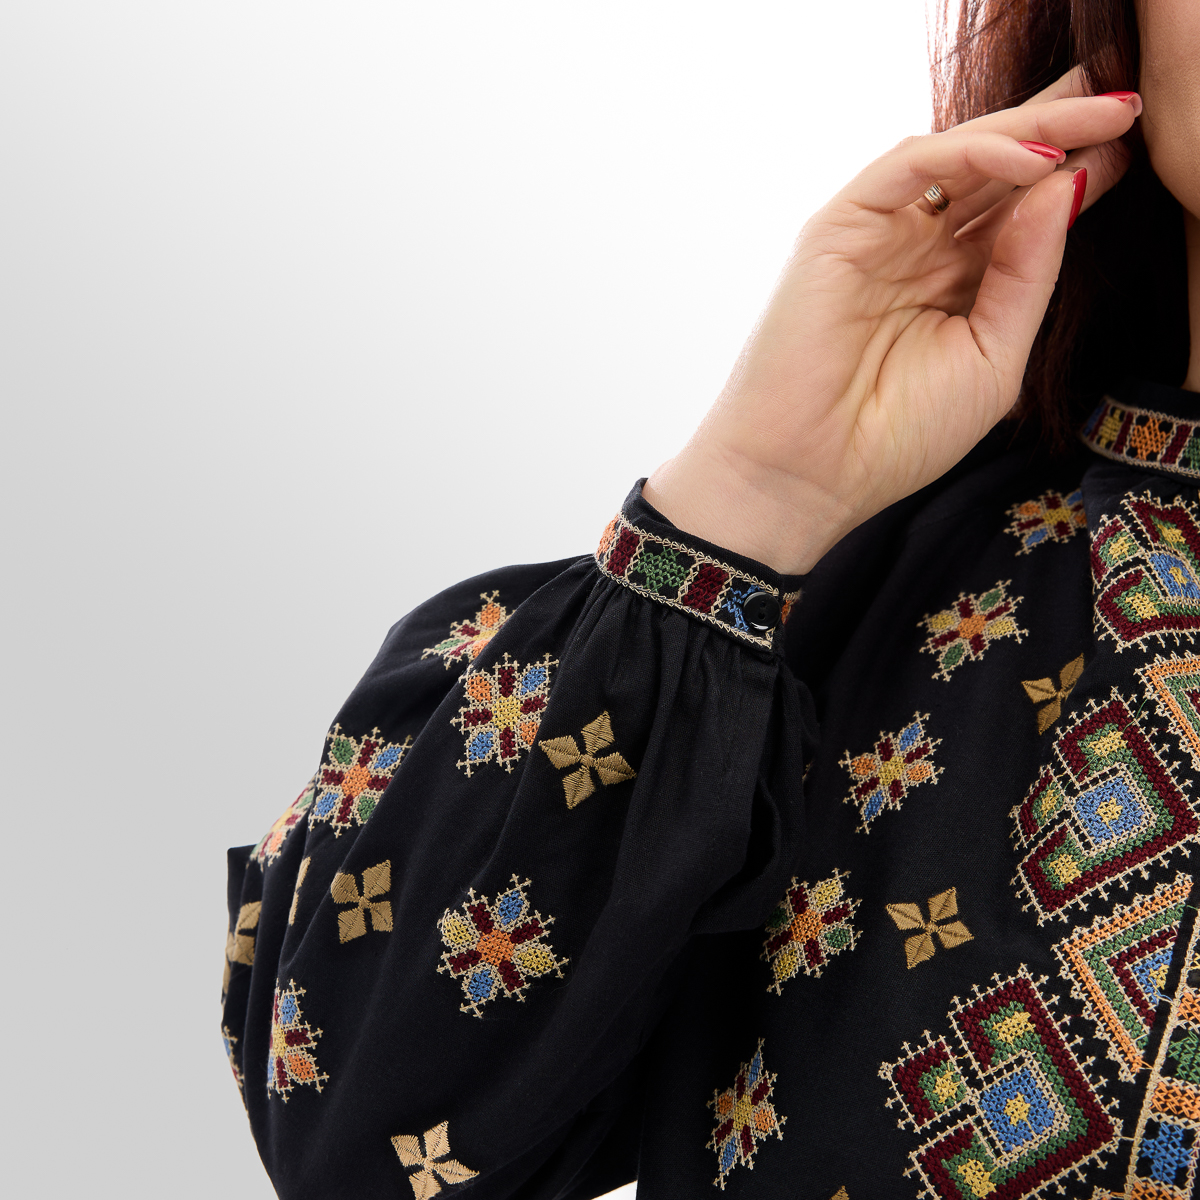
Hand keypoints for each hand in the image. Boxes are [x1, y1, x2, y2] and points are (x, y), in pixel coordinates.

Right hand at [643, 69, 1139, 573]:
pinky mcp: (838, 229)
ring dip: (1028, 130)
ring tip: (1096, 119)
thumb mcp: (994, 356)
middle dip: (1061, 131)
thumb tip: (1066, 185)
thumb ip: (1028, 276)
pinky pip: (908, 167)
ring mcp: (877, 236)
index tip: (1134, 146)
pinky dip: (968, 152)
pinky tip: (1030, 159)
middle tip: (1127, 105)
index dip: (1076, 175)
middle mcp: (917, 251)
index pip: (1019, 211)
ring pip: (956, 156)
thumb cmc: (897, 436)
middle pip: (994, 171)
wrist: (813, 476)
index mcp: (953, 285)